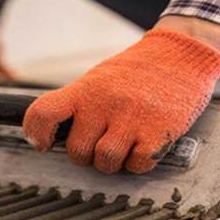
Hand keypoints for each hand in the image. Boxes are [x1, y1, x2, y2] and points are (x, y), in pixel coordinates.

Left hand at [23, 20, 219, 173]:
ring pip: (106, 162)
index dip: (37, 134)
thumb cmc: (137, 71)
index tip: (41, 144)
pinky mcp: (158, 132)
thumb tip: (51, 134)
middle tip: (101, 143)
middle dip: (87, 155)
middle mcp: (104, 103)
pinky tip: (144, 147)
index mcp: (85, 89)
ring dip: (113, 162)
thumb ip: (78, 104)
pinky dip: (139, 163)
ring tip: (123, 146)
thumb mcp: (99, 78)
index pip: (45, 113)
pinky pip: (138, 165)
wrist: (182, 54)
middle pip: (77, 151)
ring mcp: (131, 118)